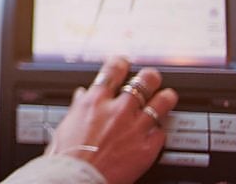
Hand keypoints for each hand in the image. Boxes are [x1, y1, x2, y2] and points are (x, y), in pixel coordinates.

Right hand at [46, 56, 176, 183]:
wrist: (77, 177)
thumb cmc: (67, 154)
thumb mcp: (67, 124)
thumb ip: (79, 106)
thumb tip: (82, 95)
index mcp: (95, 101)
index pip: (112, 70)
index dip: (121, 62)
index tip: (124, 62)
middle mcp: (118, 110)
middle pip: (142, 83)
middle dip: (149, 77)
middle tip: (152, 77)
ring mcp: (135, 128)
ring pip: (160, 104)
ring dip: (166, 98)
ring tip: (168, 96)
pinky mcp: (147, 148)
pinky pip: (161, 133)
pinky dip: (160, 131)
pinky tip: (160, 130)